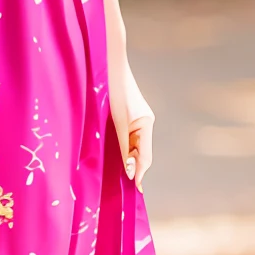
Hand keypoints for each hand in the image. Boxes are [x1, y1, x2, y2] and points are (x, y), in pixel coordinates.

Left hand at [109, 55, 153, 190]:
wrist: (108, 67)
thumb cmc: (113, 92)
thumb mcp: (117, 122)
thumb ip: (123, 147)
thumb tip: (129, 172)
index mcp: (146, 123)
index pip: (145, 155)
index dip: (140, 173)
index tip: (136, 188)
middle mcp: (145, 122)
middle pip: (141, 152)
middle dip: (134, 168)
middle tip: (126, 188)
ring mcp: (137, 119)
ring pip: (132, 146)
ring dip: (126, 160)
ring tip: (119, 177)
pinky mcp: (127, 117)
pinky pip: (126, 138)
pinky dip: (122, 149)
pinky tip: (113, 158)